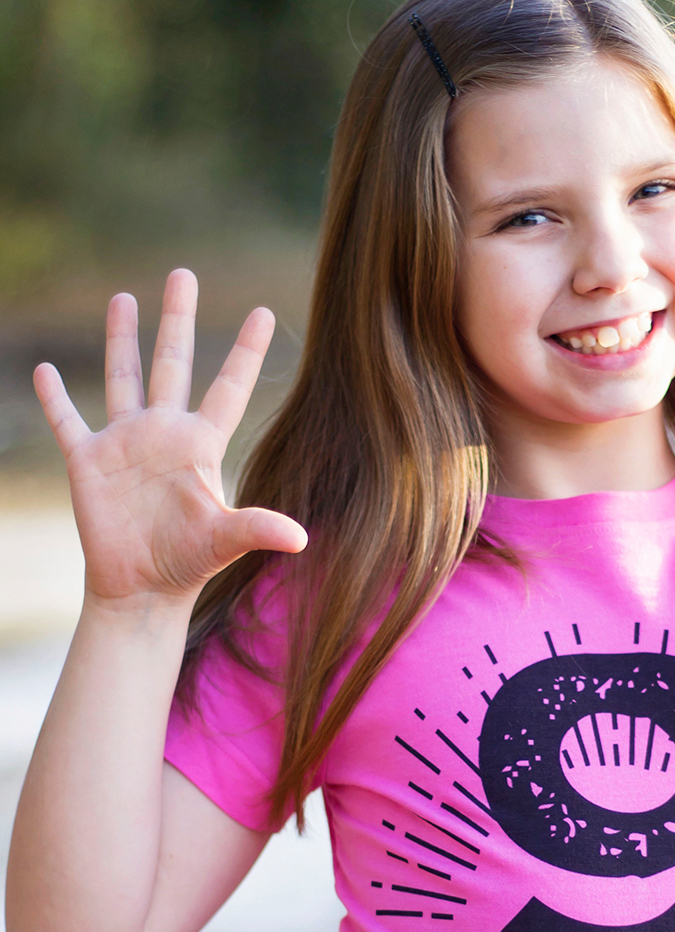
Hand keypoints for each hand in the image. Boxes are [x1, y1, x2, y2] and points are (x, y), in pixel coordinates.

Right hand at [33, 269, 306, 610]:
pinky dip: (55, 397)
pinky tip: (45, 370)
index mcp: (201, 444)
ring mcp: (125, 443)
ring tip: (124, 297)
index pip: (228, 386)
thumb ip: (258, 528)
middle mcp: (164, 433)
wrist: (141, 588)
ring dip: (121, 338)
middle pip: (172, 363)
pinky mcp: (88, 462)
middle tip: (183, 274)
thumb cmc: (188, 564)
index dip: (244, 350)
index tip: (264, 311)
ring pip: (123, 376)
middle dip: (177, 319)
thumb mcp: (225, 541)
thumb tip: (302, 538)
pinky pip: (68, 421)